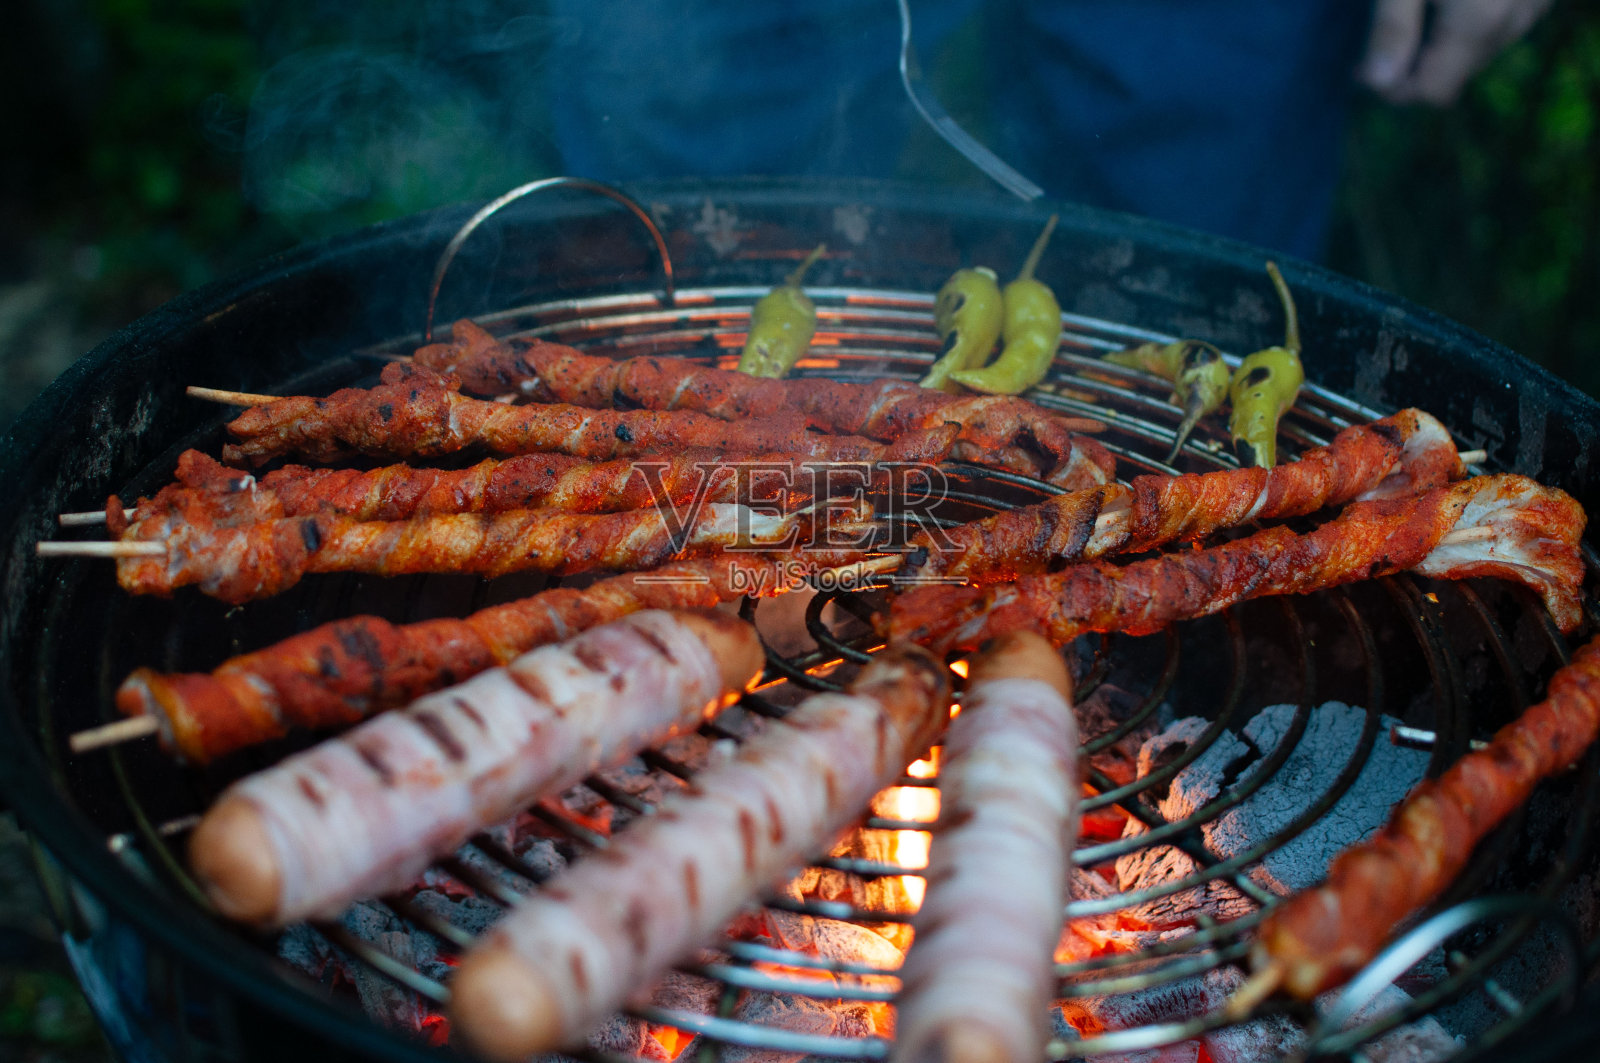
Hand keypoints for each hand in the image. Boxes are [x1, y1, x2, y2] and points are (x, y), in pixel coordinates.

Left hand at [1360, 0, 1554, 104]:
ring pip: (1482, 51)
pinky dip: (1476, 23)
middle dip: (1416, 69)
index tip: (1362, 69)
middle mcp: (1515, 22)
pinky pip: (1504, 25)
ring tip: (1416, 16)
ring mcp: (1537, 5)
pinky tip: (1454, 0)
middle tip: (1378, 46)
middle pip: (1457, 75)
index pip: (1433, 93)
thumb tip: (1376, 82)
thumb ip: (1392, 28)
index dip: (1394, 89)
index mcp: (1479, 23)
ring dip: (1446, 46)